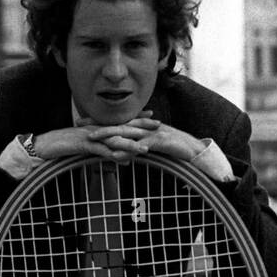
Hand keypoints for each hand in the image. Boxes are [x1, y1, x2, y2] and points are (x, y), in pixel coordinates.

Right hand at [31, 119, 154, 163]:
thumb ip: (108, 154)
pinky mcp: (83, 146)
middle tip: (158, 125)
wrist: (45, 144)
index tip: (153, 118)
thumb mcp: (90, 151)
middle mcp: (98, 130)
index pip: (122, 123)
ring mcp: (91, 137)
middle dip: (141, 126)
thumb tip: (125, 161)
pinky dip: (111, 156)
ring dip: (130, 144)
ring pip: (114, 140)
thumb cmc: (66, 147)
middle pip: (123, 127)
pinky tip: (121, 160)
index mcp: (100, 129)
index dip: (138, 120)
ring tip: (145, 148)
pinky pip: (100, 151)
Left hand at [87, 120, 207, 163]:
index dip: (101, 122)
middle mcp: (146, 126)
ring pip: (127, 132)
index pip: (118, 122)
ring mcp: (152, 133)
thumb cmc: (176, 150)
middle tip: (80, 126)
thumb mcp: (155, 147)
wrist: (196, 150)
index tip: (84, 123)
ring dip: (109, 135)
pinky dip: (129, 150)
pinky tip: (116, 155)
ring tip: (93, 139)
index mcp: (143, 126)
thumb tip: (125, 154)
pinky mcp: (160, 142)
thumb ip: (140, 148)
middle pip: (118, 124)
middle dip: (98, 124)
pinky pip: (141, 146)